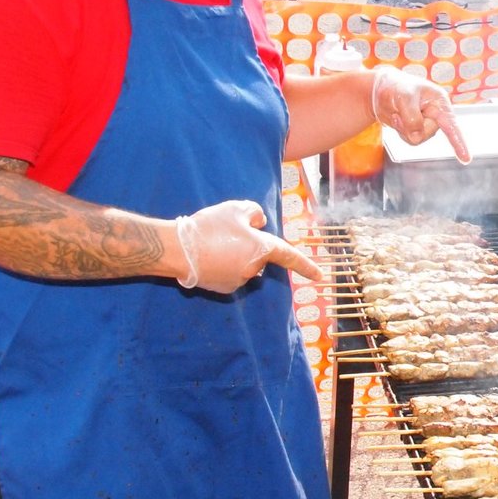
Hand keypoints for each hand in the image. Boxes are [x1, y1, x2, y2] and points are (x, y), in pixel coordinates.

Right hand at [174, 199, 320, 292]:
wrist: (177, 249)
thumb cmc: (209, 227)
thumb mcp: (235, 209)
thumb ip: (254, 212)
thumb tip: (259, 222)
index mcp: (262, 249)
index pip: (290, 257)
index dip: (306, 266)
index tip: (320, 277)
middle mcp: (254, 269)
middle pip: (258, 257)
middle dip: (248, 246)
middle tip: (226, 232)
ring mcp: (238, 281)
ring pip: (242, 265)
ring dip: (234, 256)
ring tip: (211, 243)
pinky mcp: (223, 289)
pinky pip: (228, 274)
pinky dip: (221, 266)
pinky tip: (205, 256)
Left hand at [371, 68, 470, 162]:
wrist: (380, 90)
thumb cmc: (396, 87)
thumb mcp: (403, 97)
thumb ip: (412, 118)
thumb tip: (417, 138)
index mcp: (439, 102)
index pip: (451, 125)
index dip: (459, 142)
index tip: (466, 159)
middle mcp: (436, 115)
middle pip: (428, 133)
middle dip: (411, 126)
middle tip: (400, 111)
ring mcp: (426, 124)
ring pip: (418, 139)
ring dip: (403, 129)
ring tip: (398, 113)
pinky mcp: (415, 130)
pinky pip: (410, 140)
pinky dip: (400, 131)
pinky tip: (397, 119)